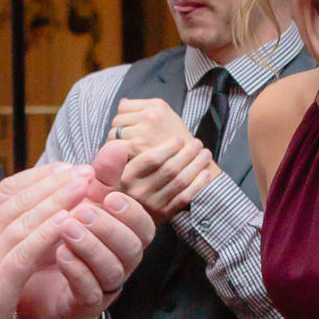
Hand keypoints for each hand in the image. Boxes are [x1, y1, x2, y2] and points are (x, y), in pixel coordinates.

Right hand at [0, 161, 89, 318]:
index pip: (5, 193)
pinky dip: (47, 232)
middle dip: (54, 181)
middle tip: (84, 169)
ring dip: (58, 199)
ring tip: (84, 185)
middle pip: (19, 199)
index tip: (62, 169)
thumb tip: (20, 229)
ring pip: (26, 218)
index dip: (35, 178)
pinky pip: (26, 249)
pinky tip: (68, 220)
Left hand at [14, 141, 158, 318]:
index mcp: (124, 237)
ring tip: (66, 229)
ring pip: (112, 270)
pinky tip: (59, 254)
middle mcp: (120, 261)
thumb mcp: (82, 202)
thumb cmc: (65, 237)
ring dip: (91, 247)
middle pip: (132, 248)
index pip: (144, 226)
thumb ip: (101, 178)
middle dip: (110, 228)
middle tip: (83, 211)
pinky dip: (76, 272)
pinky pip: (89, 292)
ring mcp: (104, 285)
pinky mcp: (84, 305)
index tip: (110, 196)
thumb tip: (117, 144)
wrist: (31, 282)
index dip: (131, 212)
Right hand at [109, 98, 220, 217]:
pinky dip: (198, 184)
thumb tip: (124, 104)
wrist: (123, 215)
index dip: (168, 147)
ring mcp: (152, 204)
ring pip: (180, 182)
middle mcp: (137, 192)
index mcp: (125, 176)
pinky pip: (185, 198)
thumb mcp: (112, 163)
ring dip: (196, 165)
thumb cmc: (121, 180)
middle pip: (169, 169)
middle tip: (198, 143)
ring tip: (205, 153)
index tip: (180, 138)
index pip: (150, 159)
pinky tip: (206, 172)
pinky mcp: (164, 214)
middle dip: (187, 154)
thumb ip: (120, 136)